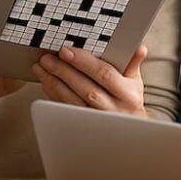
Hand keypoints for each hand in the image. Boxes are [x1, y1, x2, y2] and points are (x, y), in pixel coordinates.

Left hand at [33, 45, 148, 116]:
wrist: (129, 131)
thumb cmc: (128, 101)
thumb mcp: (135, 82)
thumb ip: (132, 63)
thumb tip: (139, 47)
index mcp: (128, 95)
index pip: (104, 74)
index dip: (84, 62)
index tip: (65, 51)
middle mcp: (113, 110)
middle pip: (85, 89)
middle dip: (63, 72)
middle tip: (47, 59)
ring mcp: (97, 121)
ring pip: (71, 102)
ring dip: (53, 83)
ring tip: (41, 68)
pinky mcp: (83, 127)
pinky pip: (65, 110)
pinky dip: (53, 95)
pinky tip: (45, 82)